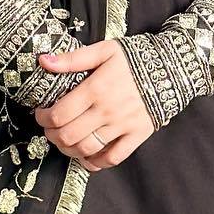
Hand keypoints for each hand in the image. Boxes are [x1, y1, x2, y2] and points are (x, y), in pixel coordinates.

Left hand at [32, 40, 156, 169]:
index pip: (59, 114)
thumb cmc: (135, 58)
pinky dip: (96, 163)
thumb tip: (43, 61)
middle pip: (69, 135)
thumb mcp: (103, 50)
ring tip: (64, 142)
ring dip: (68, 150)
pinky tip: (87, 157)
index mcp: (95, 89)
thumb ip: (72, 59)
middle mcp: (107, 111)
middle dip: (52, 135)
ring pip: (87, 149)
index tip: (41, 114)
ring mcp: (123, 125)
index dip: (44, 118)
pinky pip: (113, 158)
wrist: (171, 67)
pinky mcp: (137, 135)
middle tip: (50, 130)